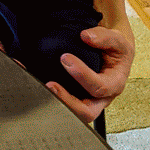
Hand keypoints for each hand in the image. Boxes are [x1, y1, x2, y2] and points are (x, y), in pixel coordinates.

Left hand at [46, 4, 133, 123]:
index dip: (82, 75)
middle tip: (50, 85)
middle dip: (67, 101)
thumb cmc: (115, 50)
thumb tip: (86, 36)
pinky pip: (61, 103)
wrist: (113, 55)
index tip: (65, 58)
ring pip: (71, 113)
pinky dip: (47, 95)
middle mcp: (101, 98)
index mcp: (114, 84)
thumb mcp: (117, 40)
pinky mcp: (74, 98)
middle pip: (86, 113)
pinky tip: (32, 81)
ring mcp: (87, 101)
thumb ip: (105, 37)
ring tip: (40, 87)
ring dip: (55, 102)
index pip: (99, 87)